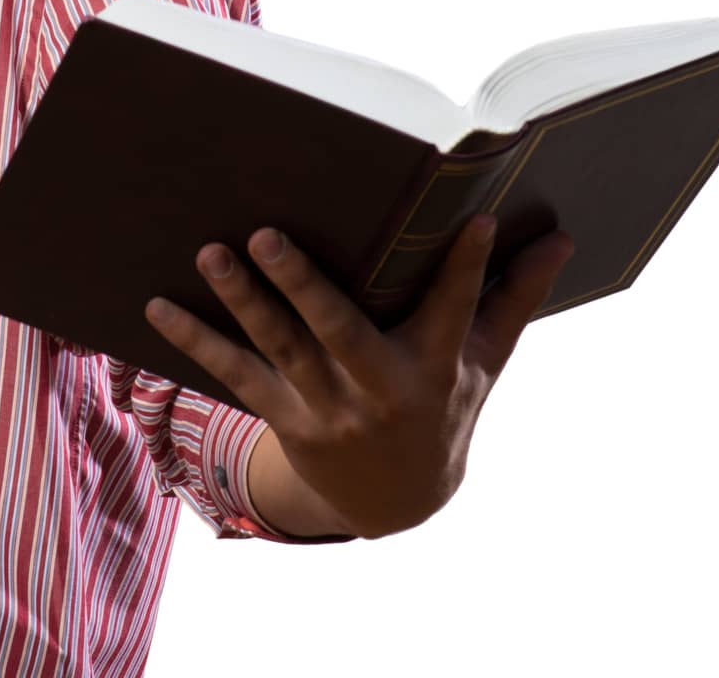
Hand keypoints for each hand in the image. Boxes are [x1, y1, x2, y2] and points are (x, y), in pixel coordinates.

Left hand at [143, 215, 575, 538]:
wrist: (397, 500)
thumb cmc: (445, 406)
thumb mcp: (485, 363)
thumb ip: (515, 298)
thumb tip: (564, 238)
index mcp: (433, 367)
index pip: (456, 309)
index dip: (468, 266)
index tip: (475, 218)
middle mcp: (376, 389)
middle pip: (338, 333)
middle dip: (302, 286)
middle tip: (265, 234)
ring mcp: (324, 406)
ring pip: (277, 348)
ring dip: (240, 300)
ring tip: (209, 250)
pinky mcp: (282, 414)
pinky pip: (232, 374)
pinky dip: (192, 339)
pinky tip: (155, 303)